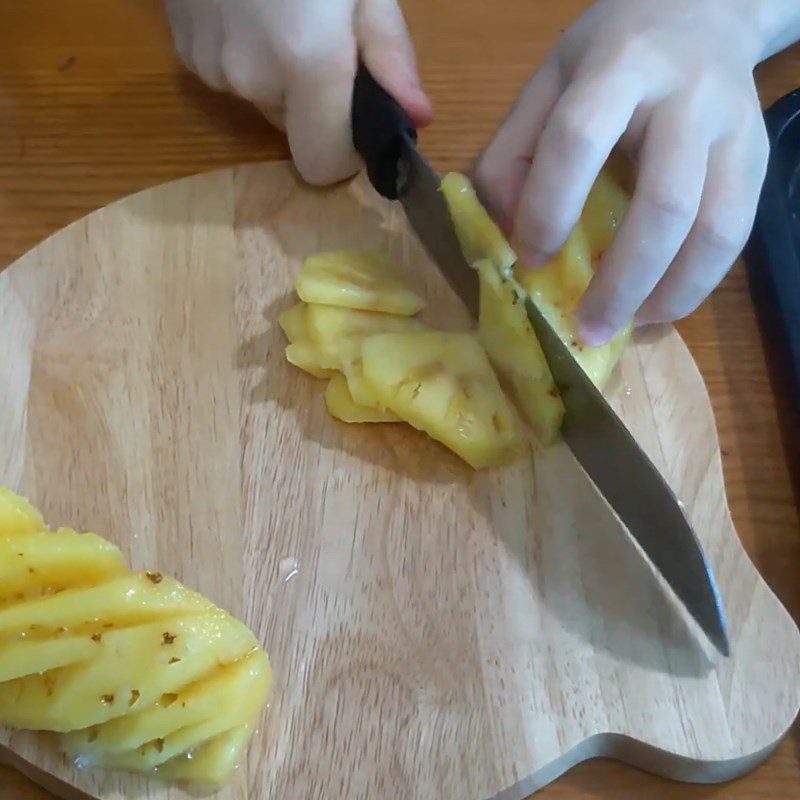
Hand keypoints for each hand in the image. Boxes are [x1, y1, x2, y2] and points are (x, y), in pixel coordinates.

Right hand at [164, 0, 431, 185]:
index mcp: (306, 64)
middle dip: (314, 101)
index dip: (343, 153)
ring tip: (279, 12)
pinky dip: (245, 55)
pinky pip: (228, 76)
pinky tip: (246, 8)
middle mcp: (252, 79)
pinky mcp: (182, 50)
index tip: (354, 117)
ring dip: (277, 75)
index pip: (322, 165)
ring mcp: (209, 66)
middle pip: (294, 130)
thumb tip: (417, 116)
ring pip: (261, 100)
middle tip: (321, 37)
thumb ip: (390, 54)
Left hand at [475, 0, 780, 344]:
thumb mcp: (546, 83)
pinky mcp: (759, 159)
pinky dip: (697, 282)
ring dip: (671, 293)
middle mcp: (688, 96)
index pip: (579, 140)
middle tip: (587, 327)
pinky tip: (660, 304)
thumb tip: (504, 237)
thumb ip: (514, 152)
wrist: (702, 12)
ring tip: (629, 326)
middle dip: (622, 279)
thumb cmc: (610, 56)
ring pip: (715, 228)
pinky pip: (735, 236)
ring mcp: (734, 130)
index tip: (530, 260)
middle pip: (665, 202)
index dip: (549, 208)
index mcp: (619, 67)